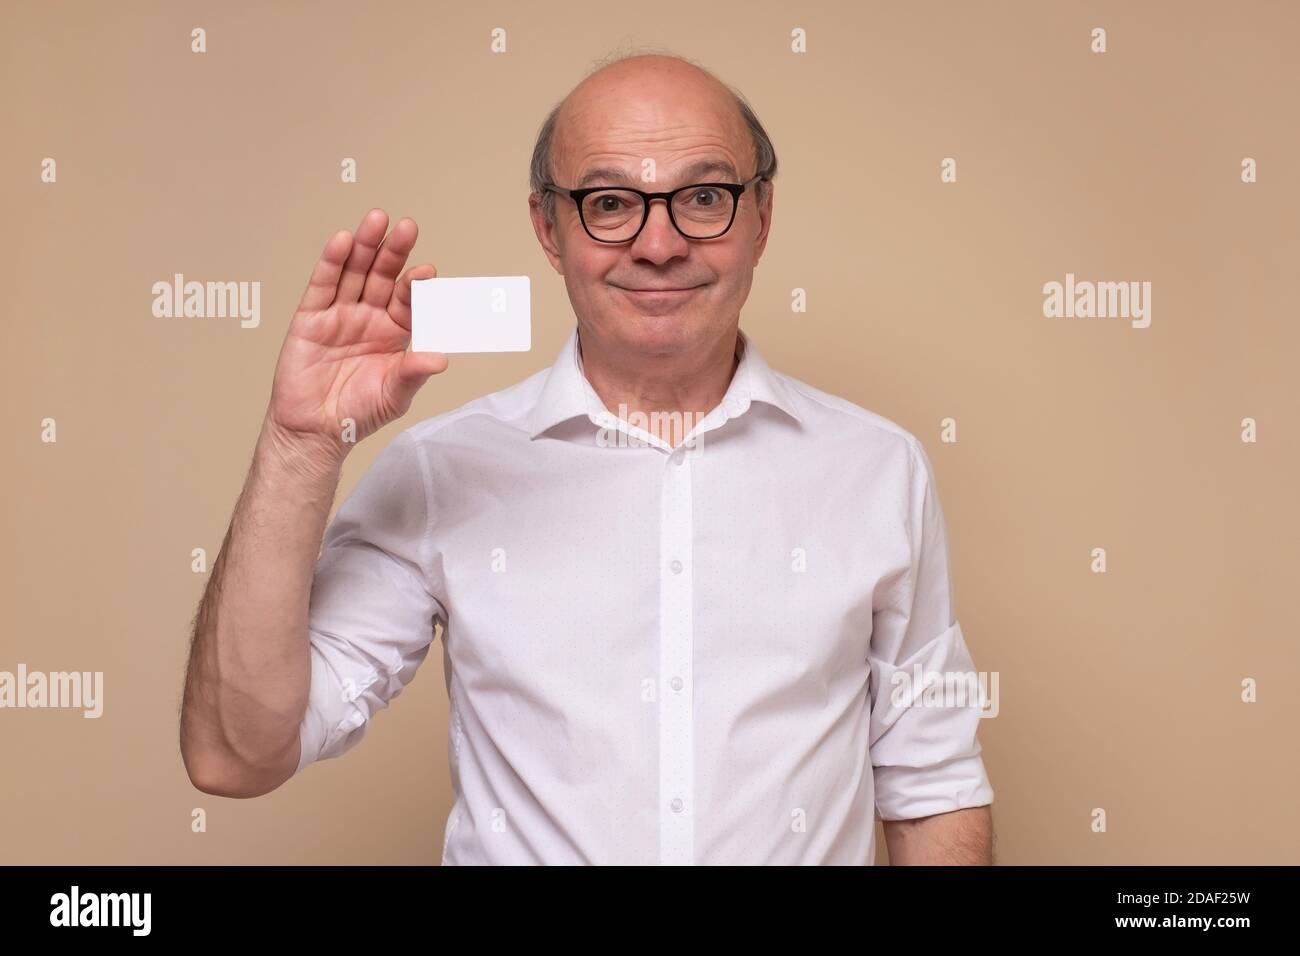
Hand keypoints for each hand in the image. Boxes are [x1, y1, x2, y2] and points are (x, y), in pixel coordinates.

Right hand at [265, 209, 448, 460]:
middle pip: (383, 276)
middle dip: (395, 252)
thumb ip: (414, 372)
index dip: (417, 285)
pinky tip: (343, 241)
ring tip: (377, 221)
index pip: (409, 300)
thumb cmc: (359, 413)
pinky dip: (332, 262)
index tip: (426, 272)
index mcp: (395, 333)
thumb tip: (442, 358)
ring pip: (354, 272)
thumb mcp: (395, 394)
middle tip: (407, 228)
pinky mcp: (311, 317)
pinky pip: (323, 284)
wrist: (316, 430)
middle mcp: (370, 317)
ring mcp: (340, 314)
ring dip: (365, 246)